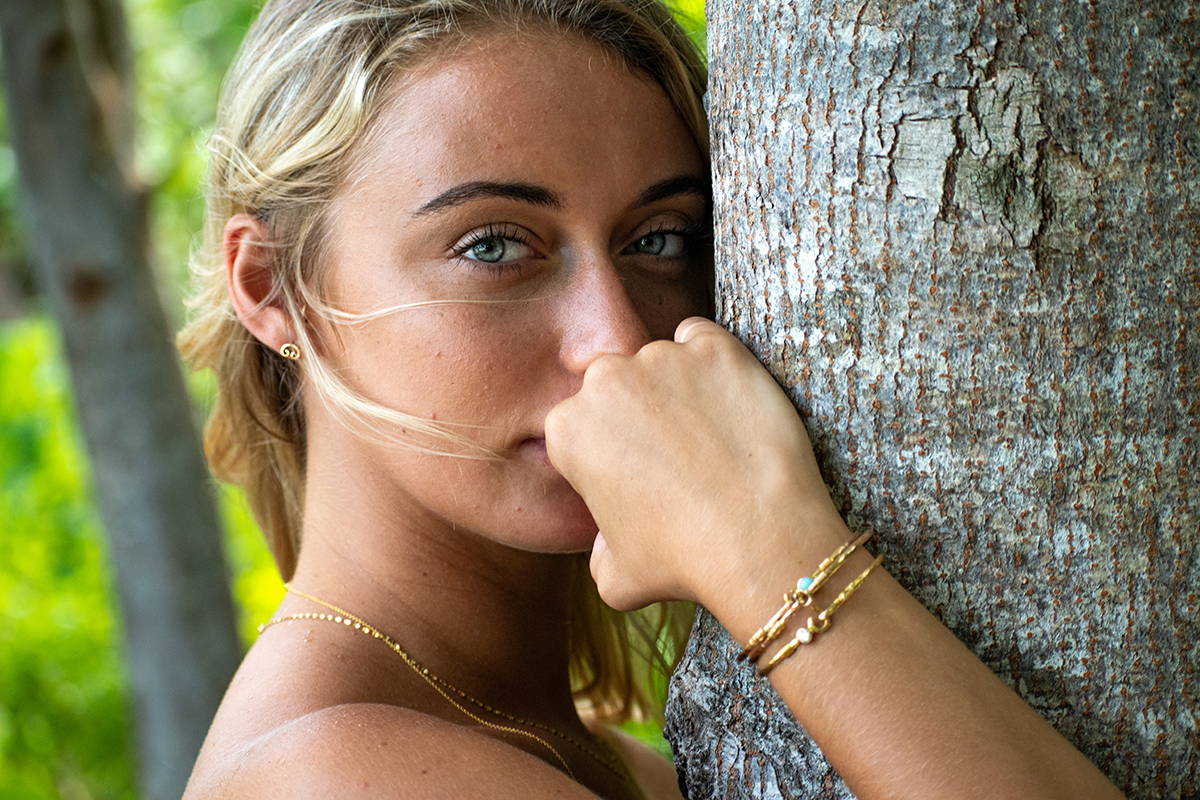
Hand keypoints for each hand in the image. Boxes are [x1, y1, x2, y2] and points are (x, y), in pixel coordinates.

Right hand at [544, 317, 846, 610]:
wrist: (758, 539)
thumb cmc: (682, 561)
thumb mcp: (612, 576)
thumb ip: (596, 545)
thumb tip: (607, 539)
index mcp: (567, 429)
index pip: (579, 424)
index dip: (607, 450)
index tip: (636, 474)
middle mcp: (605, 382)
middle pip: (614, 384)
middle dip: (635, 410)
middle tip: (674, 452)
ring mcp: (662, 358)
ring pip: (660, 360)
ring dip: (676, 386)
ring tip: (710, 434)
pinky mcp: (715, 348)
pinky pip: (702, 338)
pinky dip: (710, 359)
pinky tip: (727, 398)